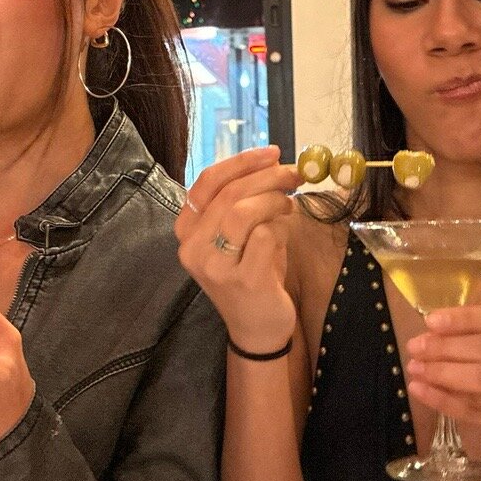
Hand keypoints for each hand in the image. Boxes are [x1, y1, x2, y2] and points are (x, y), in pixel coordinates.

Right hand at [176, 146, 300, 353]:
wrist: (257, 327)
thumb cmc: (251, 271)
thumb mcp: (239, 233)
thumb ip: (244, 200)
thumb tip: (273, 160)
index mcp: (187, 231)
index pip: (206, 182)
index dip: (241, 162)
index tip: (272, 153)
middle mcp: (193, 248)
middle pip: (228, 194)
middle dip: (266, 177)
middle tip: (293, 174)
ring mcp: (215, 266)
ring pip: (243, 212)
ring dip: (274, 200)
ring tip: (288, 205)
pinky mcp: (243, 280)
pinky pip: (265, 236)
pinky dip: (281, 227)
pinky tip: (285, 234)